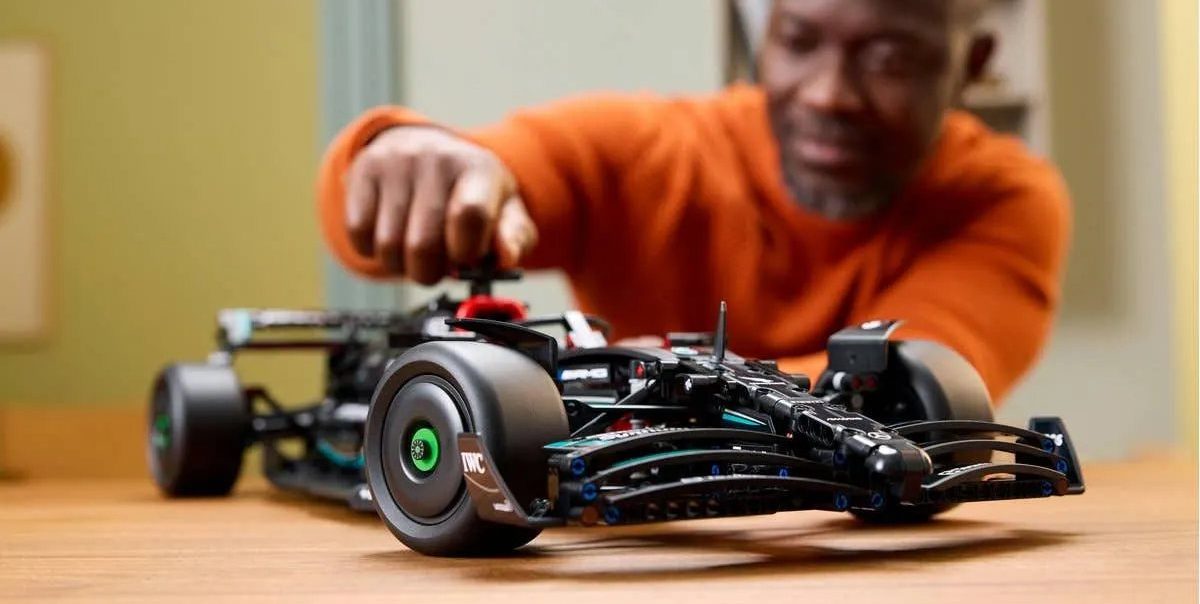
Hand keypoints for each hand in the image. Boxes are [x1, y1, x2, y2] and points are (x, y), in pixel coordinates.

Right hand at [343, 126, 536, 283]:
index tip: (466, 260)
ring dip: (402, 266)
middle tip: (439, 266)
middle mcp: (436, 159)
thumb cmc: (469, 190)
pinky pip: (359, 234)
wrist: (427, 148)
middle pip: (424, 243)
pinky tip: (392, 237)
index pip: (469, 215)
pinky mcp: (363, 171)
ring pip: (389, 246)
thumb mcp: (504, 209)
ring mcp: (395, 163)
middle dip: (432, 271)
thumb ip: (513, 238)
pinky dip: (373, 251)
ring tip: (416, 252)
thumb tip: (506, 258)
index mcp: (478, 169)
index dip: (466, 252)